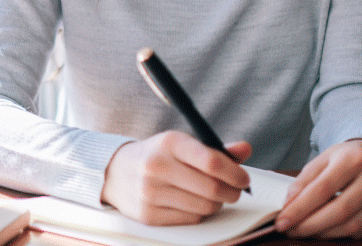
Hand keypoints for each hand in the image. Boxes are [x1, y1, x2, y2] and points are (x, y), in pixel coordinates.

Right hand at [101, 131, 252, 224]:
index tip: (243, 179)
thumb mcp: (182, 144)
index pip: (212, 162)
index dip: (235, 173)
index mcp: (169, 143)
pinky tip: (192, 202)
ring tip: (209, 195)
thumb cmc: (157, 156)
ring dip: (216, 204)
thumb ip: (215, 149)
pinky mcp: (148, 215)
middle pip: (212, 189)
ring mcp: (150, 192)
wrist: (116, 172)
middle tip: (233, 190)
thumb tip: (245, 149)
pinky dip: (198, 214)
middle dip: (231, 192)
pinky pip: (191, 220)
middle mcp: (157, 166)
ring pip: (205, 207)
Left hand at [275, 139, 361, 238]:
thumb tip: (288, 205)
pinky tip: (329, 230)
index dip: (300, 208)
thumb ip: (304, 180)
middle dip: (311, 225)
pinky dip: (344, 234)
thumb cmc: (346, 158)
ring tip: (306, 231)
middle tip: (291, 230)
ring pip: (354, 225)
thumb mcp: (323, 159)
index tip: (282, 221)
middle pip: (340, 210)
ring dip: (325, 233)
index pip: (322, 189)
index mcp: (354, 159)